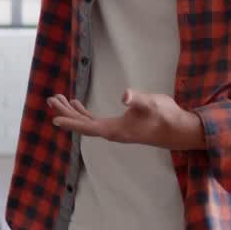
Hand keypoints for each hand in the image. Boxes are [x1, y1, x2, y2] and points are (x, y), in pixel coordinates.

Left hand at [47, 89, 205, 150]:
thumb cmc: (165, 116)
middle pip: (83, 124)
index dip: (71, 121)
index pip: (88, 126)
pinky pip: (95, 121)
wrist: (179, 130)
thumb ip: (137, 99)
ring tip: (58, 99)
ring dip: (72, 111)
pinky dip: (84, 113)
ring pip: (87, 122)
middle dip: (66, 112)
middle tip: (50, 99)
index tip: (55, 119)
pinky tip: (78, 104)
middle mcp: (111, 133)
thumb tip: (125, 96)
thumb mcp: (151, 104)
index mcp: (115, 130)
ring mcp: (115, 130)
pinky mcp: (119, 127)